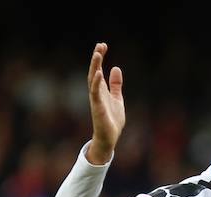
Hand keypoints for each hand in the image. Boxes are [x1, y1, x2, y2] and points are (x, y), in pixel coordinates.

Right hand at [85, 43, 124, 164]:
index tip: (103, 45)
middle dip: (96, 58)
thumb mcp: (117, 99)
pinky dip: (96, 82)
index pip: (99, 69)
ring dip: (95, 66)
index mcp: (101, 89)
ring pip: (93, 79)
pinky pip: (95, 93)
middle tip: (100, 45)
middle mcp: (96, 92)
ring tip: (97, 54)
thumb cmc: (111, 120)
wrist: (110, 137)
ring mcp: (96, 99)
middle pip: (94, 71)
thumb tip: (116, 68)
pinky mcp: (97, 107)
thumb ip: (116, 85)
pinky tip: (99, 73)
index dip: (100, 57)